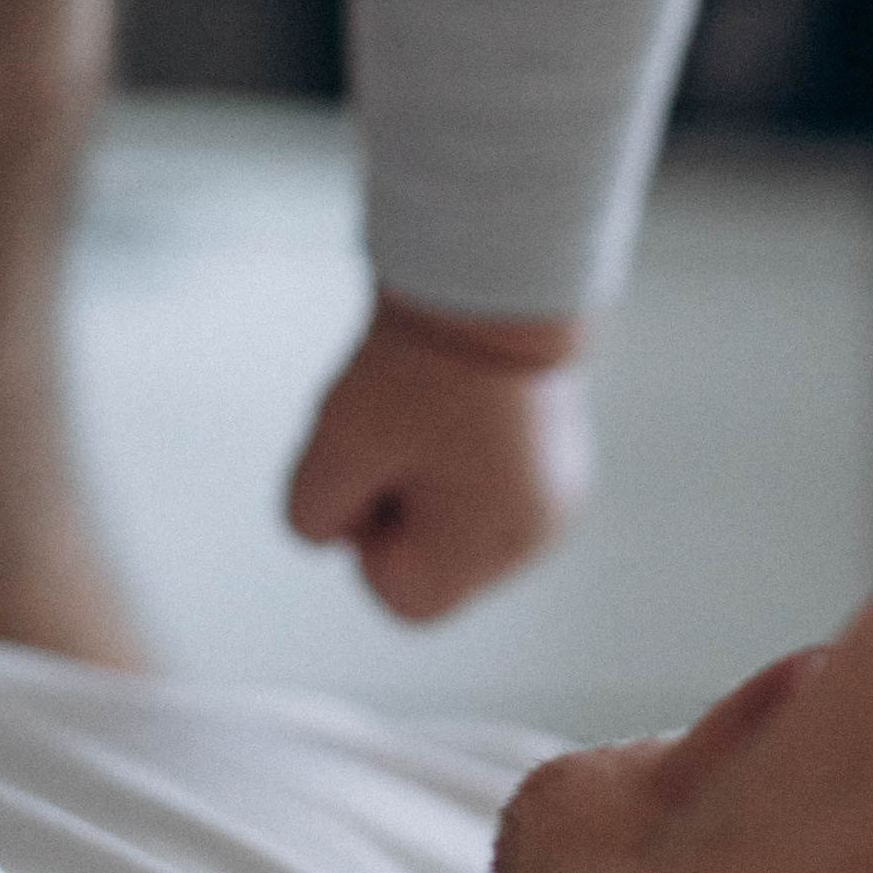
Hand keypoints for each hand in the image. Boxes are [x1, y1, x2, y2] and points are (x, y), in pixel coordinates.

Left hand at [286, 288, 595, 621]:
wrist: (494, 275)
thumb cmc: (420, 368)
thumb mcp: (337, 448)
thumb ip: (314, 517)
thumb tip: (337, 529)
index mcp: (491, 544)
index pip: (403, 598)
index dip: (369, 540)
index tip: (377, 468)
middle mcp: (536, 534)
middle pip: (435, 562)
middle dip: (401, 507)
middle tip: (400, 432)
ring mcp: (557, 493)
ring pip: (459, 522)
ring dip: (430, 479)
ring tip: (432, 409)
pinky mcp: (559, 457)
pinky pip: (489, 485)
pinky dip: (463, 457)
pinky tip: (460, 401)